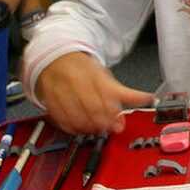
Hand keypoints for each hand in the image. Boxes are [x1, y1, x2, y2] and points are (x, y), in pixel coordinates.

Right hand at [36, 52, 153, 134]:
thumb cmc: (84, 69)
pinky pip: (62, 120)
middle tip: (111, 128)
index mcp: (94, 74)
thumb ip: (122, 93)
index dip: (114, 112)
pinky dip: (73, 128)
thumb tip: (138, 106)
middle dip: (104, 122)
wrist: (57, 59)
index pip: (107, 95)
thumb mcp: (105, 76)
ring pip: (77, 116)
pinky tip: (81, 129)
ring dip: (89, 128)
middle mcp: (77, 82)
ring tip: (98, 130)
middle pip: (92, 108)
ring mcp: (62, 92)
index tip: (120, 123)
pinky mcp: (51, 101)